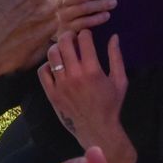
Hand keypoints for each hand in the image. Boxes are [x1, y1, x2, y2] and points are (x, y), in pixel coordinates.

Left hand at [39, 31, 134, 162]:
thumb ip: (116, 57)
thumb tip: (114, 36)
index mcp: (93, 70)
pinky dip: (47, 65)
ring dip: (57, 48)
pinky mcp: (52, 93)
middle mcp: (75, 75)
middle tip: (72, 38)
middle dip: (69, 35)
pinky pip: (43, 72)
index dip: (85, 33)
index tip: (87, 36)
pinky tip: (55, 67)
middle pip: (64, 43)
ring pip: (52, 55)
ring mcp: (61, 84)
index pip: (84, 39)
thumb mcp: (120, 81)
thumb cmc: (111, 105)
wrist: (97, 129)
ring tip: (63, 50)